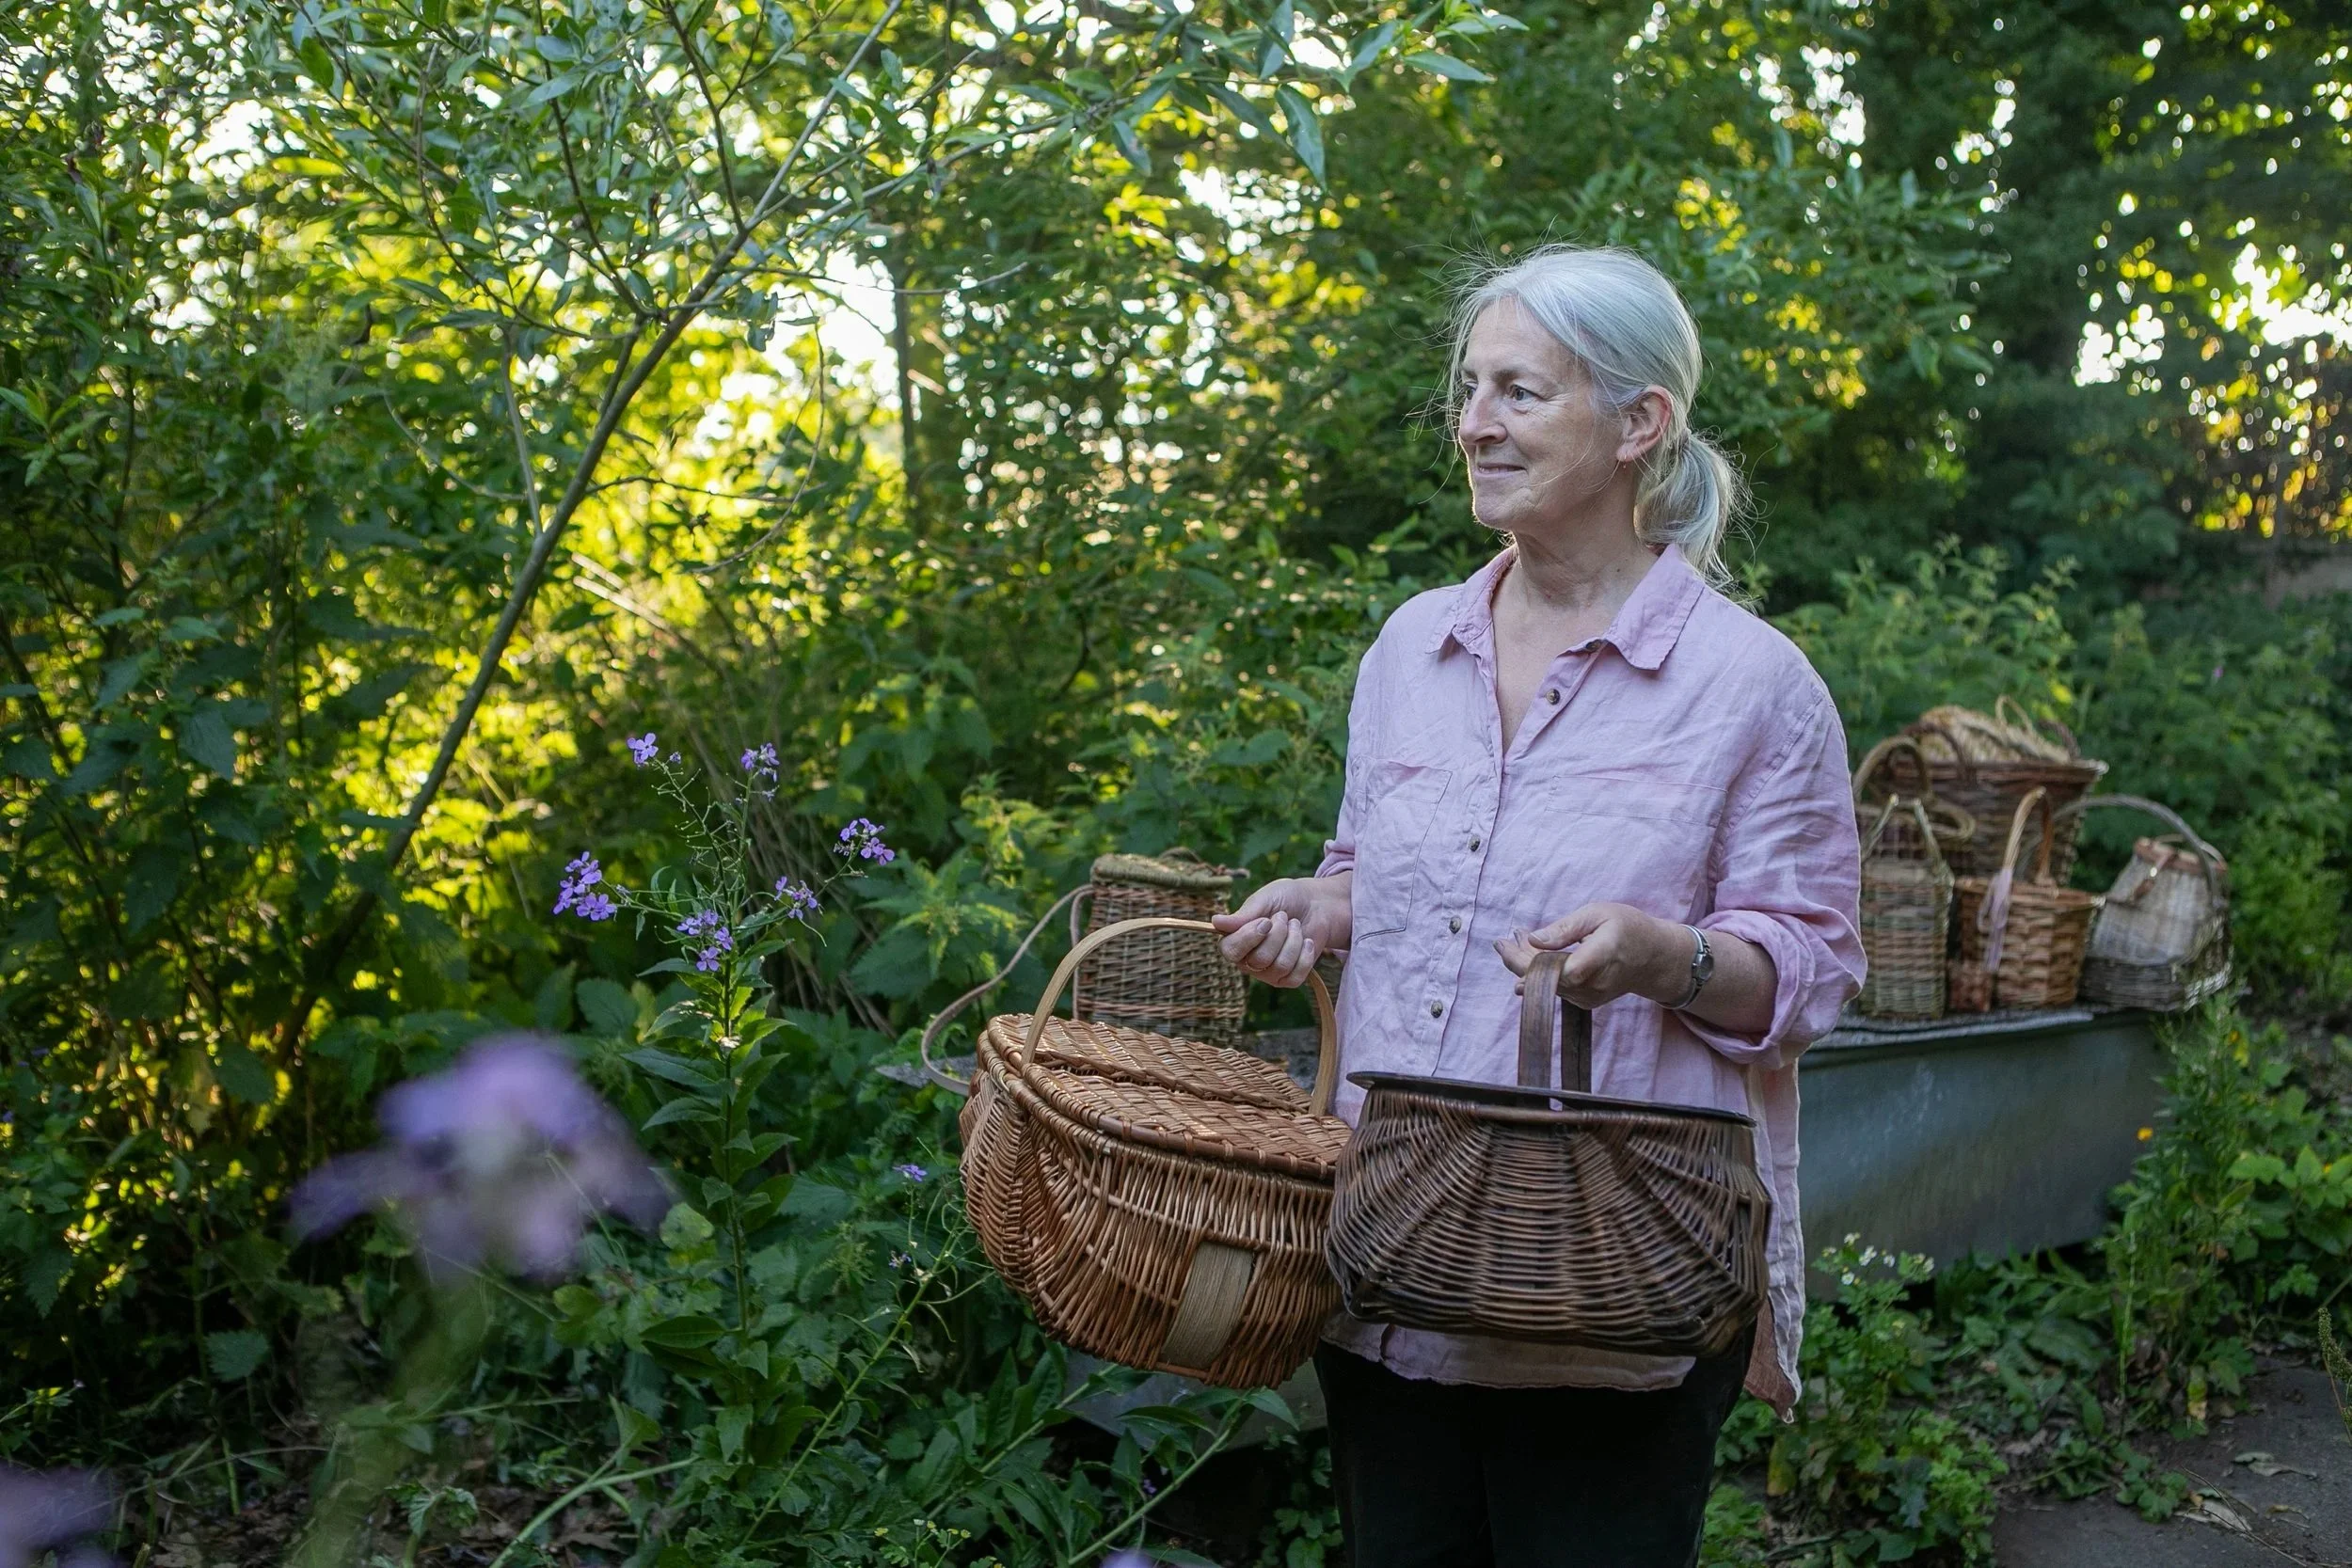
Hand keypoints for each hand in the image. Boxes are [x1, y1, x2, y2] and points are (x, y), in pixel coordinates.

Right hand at [1210, 872, 1352, 988]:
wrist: (1317, 905)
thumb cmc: (1286, 899)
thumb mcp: (1264, 899)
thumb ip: (1242, 915)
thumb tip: (1215, 922)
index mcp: (1236, 939)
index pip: (1230, 951)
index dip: (1248, 937)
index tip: (1266, 921)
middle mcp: (1248, 960)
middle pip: (1259, 960)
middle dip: (1278, 935)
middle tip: (1284, 917)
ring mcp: (1269, 972)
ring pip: (1280, 967)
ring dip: (1293, 941)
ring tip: (1295, 926)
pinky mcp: (1289, 979)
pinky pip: (1296, 976)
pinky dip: (1305, 955)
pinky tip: (1306, 941)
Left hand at [1494, 902, 1690, 1010]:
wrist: (1654, 958)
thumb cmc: (1628, 928)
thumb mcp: (1599, 913)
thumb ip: (1566, 928)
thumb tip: (1533, 939)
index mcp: (1603, 955)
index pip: (1566, 970)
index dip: (1534, 964)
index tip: (1508, 946)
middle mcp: (1596, 982)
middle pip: (1548, 979)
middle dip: (1518, 960)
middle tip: (1501, 942)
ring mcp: (1591, 997)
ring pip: (1547, 985)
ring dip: (1526, 966)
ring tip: (1512, 942)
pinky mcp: (1585, 1002)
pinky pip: (1555, 989)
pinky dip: (1540, 974)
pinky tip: (1530, 955)